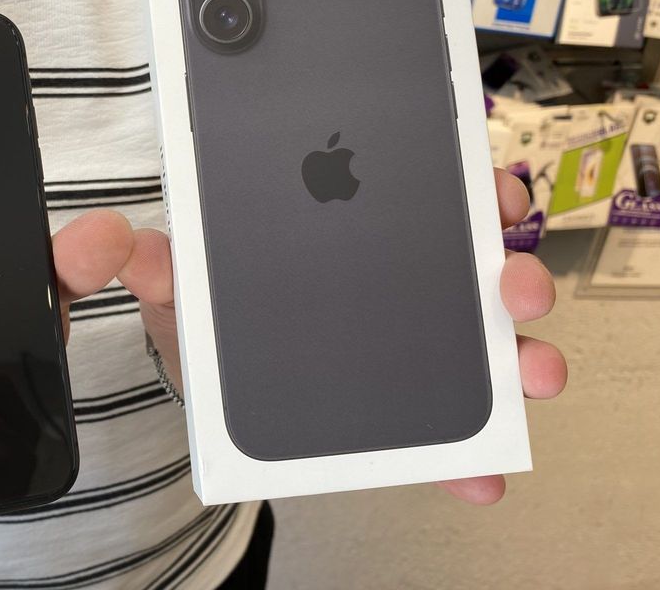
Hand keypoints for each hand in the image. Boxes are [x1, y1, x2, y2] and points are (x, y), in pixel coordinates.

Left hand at [117, 167, 566, 505]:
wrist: (207, 400)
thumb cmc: (208, 319)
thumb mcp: (178, 286)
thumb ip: (157, 266)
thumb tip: (131, 247)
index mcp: (352, 228)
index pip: (426, 189)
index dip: (471, 186)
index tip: (495, 196)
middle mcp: (400, 280)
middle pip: (478, 262)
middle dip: (513, 269)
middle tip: (514, 285)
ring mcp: (414, 346)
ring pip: (487, 342)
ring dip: (522, 355)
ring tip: (528, 371)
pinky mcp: (408, 411)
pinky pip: (451, 428)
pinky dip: (472, 454)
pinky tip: (479, 473)